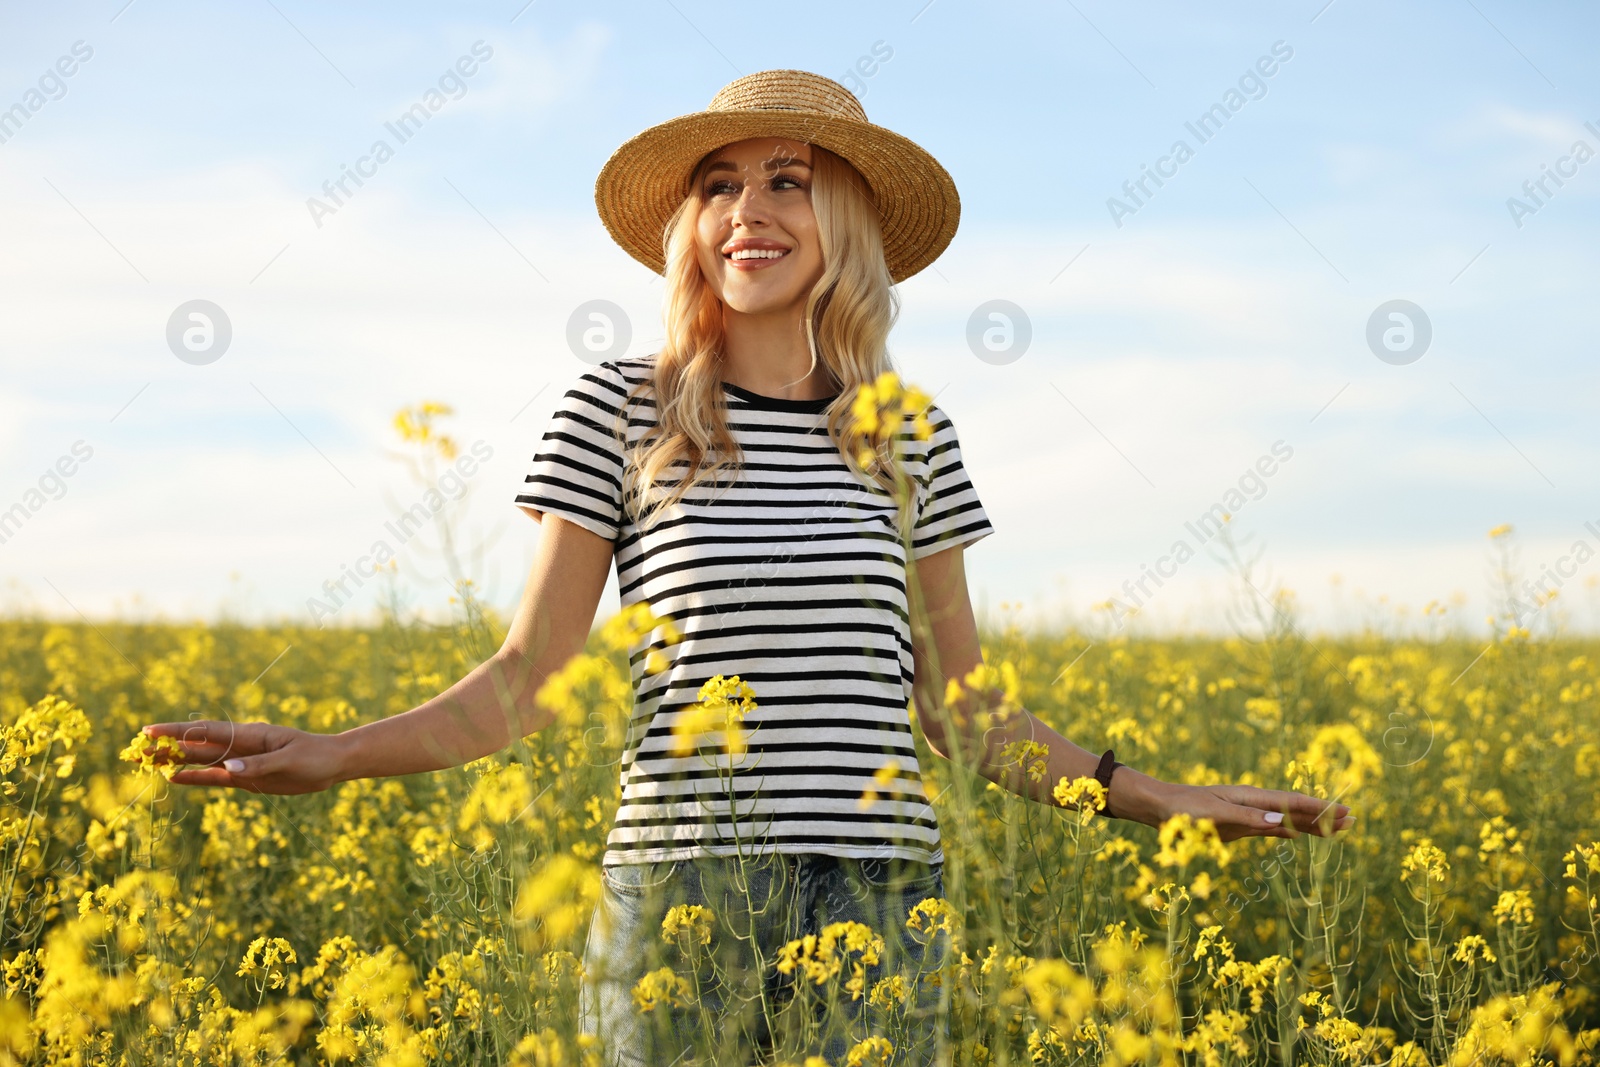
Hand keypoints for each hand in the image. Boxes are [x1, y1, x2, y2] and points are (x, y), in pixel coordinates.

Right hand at [140, 720, 348, 794]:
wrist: (332, 765)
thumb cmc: (315, 756)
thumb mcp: (290, 760)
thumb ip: (259, 764)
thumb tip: (228, 769)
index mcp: (250, 734)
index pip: (207, 732)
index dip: (178, 731)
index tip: (150, 730)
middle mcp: (240, 746)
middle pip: (197, 746)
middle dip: (166, 747)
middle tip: (135, 751)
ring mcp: (241, 762)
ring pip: (201, 761)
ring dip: (174, 762)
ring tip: (146, 764)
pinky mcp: (246, 778)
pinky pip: (215, 778)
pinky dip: (195, 779)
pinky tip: (174, 779)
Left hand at [1156, 780, 1353, 841]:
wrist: (1161, 808)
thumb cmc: (1184, 809)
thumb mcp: (1215, 815)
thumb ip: (1248, 820)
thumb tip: (1282, 824)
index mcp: (1251, 797)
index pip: (1292, 802)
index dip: (1319, 807)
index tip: (1343, 811)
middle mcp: (1253, 804)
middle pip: (1295, 810)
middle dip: (1323, 815)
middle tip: (1352, 821)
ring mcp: (1247, 815)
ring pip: (1286, 821)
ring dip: (1310, 825)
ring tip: (1336, 830)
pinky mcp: (1238, 827)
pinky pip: (1270, 830)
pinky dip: (1287, 832)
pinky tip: (1300, 836)